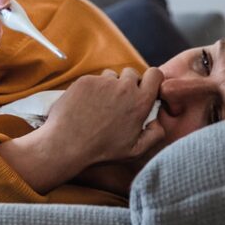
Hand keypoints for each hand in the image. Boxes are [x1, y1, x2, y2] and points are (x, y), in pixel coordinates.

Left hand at [0, 67, 164, 193]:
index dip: (151, 79)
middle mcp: (124, 87)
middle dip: (128, 84)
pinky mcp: (85, 81)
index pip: (155, 74)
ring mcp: (103, 82)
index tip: (144, 88)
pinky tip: (85, 106)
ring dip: (109, 86)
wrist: (67, 144)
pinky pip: (93, 79)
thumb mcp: (135, 151)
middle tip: (119, 102)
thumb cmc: (101, 150)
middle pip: (132, 73)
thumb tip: (157, 121)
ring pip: (111, 76)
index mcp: (140, 102)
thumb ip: (155, 135)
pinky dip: (91, 89)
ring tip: (100, 106)